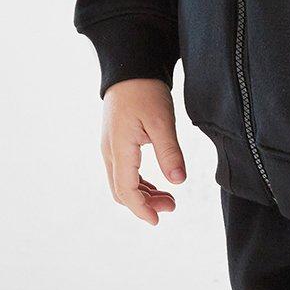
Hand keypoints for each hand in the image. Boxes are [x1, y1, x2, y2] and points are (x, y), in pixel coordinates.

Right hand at [101, 78, 186, 225]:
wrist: (130, 68)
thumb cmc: (145, 91)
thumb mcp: (162, 121)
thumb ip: (170, 152)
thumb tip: (179, 181)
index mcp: (119, 149)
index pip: (126, 190)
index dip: (141, 209)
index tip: (157, 220)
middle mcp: (110, 151)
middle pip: (122, 191)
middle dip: (145, 204)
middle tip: (172, 206)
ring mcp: (111, 147)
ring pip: (122, 182)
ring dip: (143, 194)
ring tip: (168, 198)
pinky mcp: (116, 142)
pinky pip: (123, 171)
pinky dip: (139, 183)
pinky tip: (156, 185)